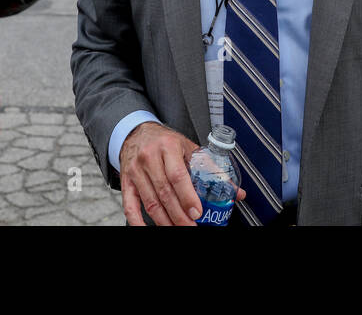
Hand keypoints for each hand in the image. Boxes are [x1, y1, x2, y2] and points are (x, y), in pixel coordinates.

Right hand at [118, 122, 245, 225]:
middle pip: (164, 192)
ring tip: (177, 229)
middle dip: (179, 215)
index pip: (178, 175)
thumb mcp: (189, 148)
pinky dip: (137, 221)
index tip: (197, 212)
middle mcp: (150, 158)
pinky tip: (148, 229)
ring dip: (165, 221)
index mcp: (168, 147)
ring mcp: (136, 170)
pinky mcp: (126, 181)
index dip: (187, 197)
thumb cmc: (166, 141)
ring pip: (150, 202)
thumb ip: (211, 169)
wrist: (136, 132)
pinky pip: (130, 205)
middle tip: (191, 227)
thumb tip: (235, 192)